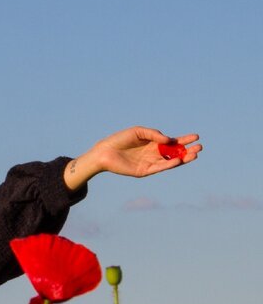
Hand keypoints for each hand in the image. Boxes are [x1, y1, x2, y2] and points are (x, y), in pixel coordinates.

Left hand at [65, 127, 201, 188]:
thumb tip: (170, 139)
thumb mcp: (138, 131)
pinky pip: (159, 168)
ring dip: (183, 159)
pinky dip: (169, 164)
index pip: (173, 142)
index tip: (196, 136)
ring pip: (170, 162)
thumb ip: (154, 134)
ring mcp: (149, 163)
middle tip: (200, 147)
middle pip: (175, 153)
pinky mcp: (144, 171)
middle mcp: (153, 154)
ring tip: (194, 154)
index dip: (184, 139)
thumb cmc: (119, 139)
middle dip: (188, 150)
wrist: (104, 152)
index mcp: (153, 143)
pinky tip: (177, 160)